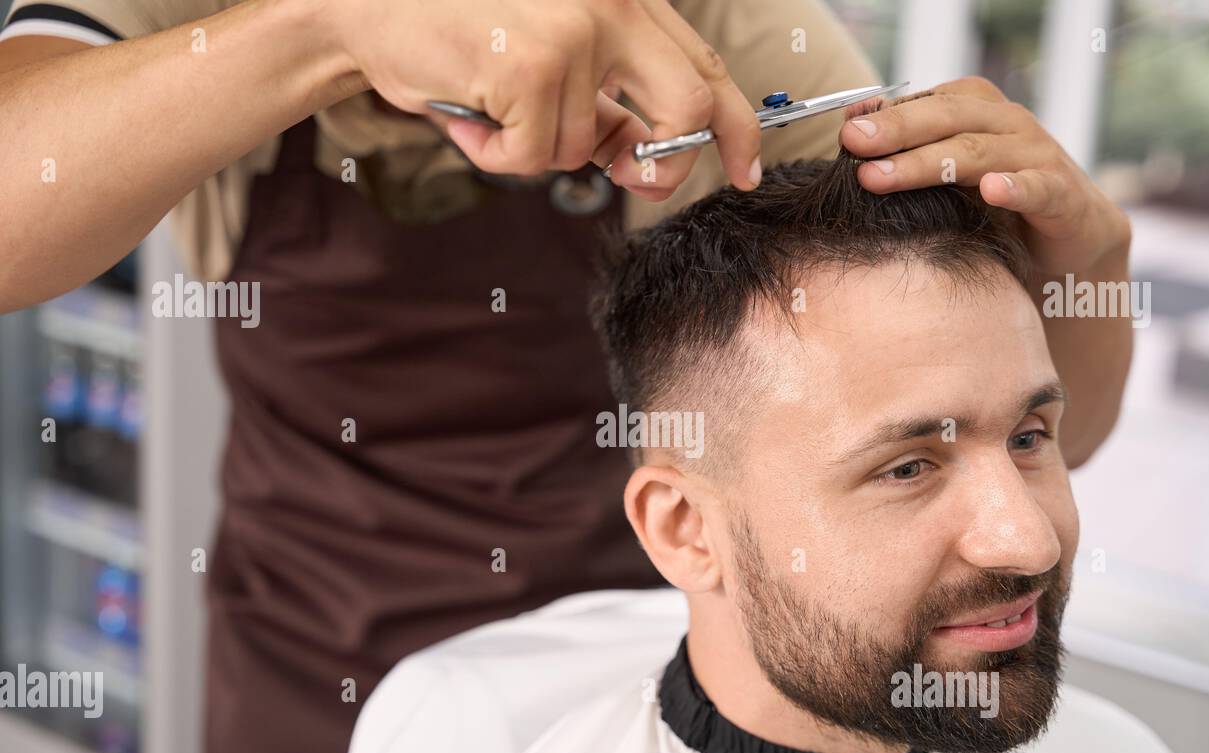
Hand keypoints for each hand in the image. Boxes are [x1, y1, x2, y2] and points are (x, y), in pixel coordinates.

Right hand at [328, 0, 761, 198]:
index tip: (747, 167)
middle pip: (687, 107)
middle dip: (665, 165)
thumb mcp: (549, 53)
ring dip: (528, 149)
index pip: (706, 65)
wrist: (365, 2)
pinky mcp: (532, 66)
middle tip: (634, 183)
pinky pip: (532, 158)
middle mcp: (610, 2)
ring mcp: (574, 31)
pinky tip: (465, 107)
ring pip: (583, 148)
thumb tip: (637, 157)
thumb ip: (604, 99)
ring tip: (486, 103)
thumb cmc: (457, 29)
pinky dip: (493, 153)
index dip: (735, 127)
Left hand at [839, 77, 1130, 278]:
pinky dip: (1015, 187)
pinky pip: (1037, 187)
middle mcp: (1006, 124)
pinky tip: (992, 191)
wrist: (1069, 237)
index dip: (884, 116)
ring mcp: (1036, 155)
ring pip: (978, 152)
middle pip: (946, 119)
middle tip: (853, 144)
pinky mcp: (1061, 193)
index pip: (926, 103)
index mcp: (976, 110)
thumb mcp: (948, 174)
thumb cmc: (996, 205)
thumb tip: (849, 124)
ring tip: (883, 176)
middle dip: (896, 130)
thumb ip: (908, 149)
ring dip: (928, 163)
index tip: (844, 132)